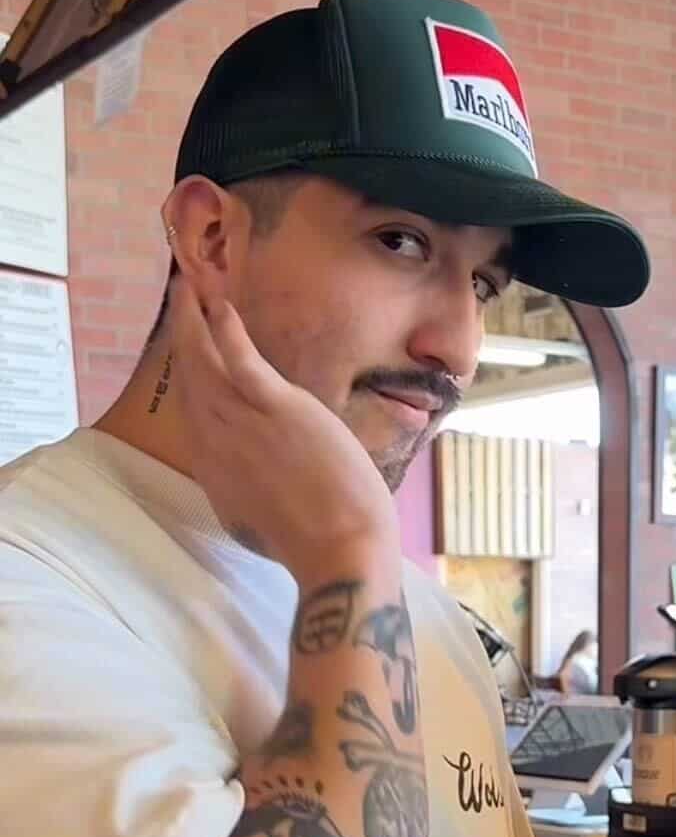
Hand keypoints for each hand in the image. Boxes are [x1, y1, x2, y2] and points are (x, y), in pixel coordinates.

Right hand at [169, 275, 395, 580]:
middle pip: (189, 379)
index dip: (186, 377)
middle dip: (180, 336)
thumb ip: (243, 491)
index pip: (192, 412)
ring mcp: (244, 423)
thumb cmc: (309, 544)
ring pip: (205, 362)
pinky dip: (225, 330)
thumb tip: (245, 478)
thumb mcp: (257, 523)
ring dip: (192, 320)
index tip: (183, 352)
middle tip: (175, 300)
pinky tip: (216, 303)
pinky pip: (242, 360)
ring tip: (186, 285)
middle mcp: (216, 441)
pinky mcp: (277, 408)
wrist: (338, 551)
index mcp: (214, 469)